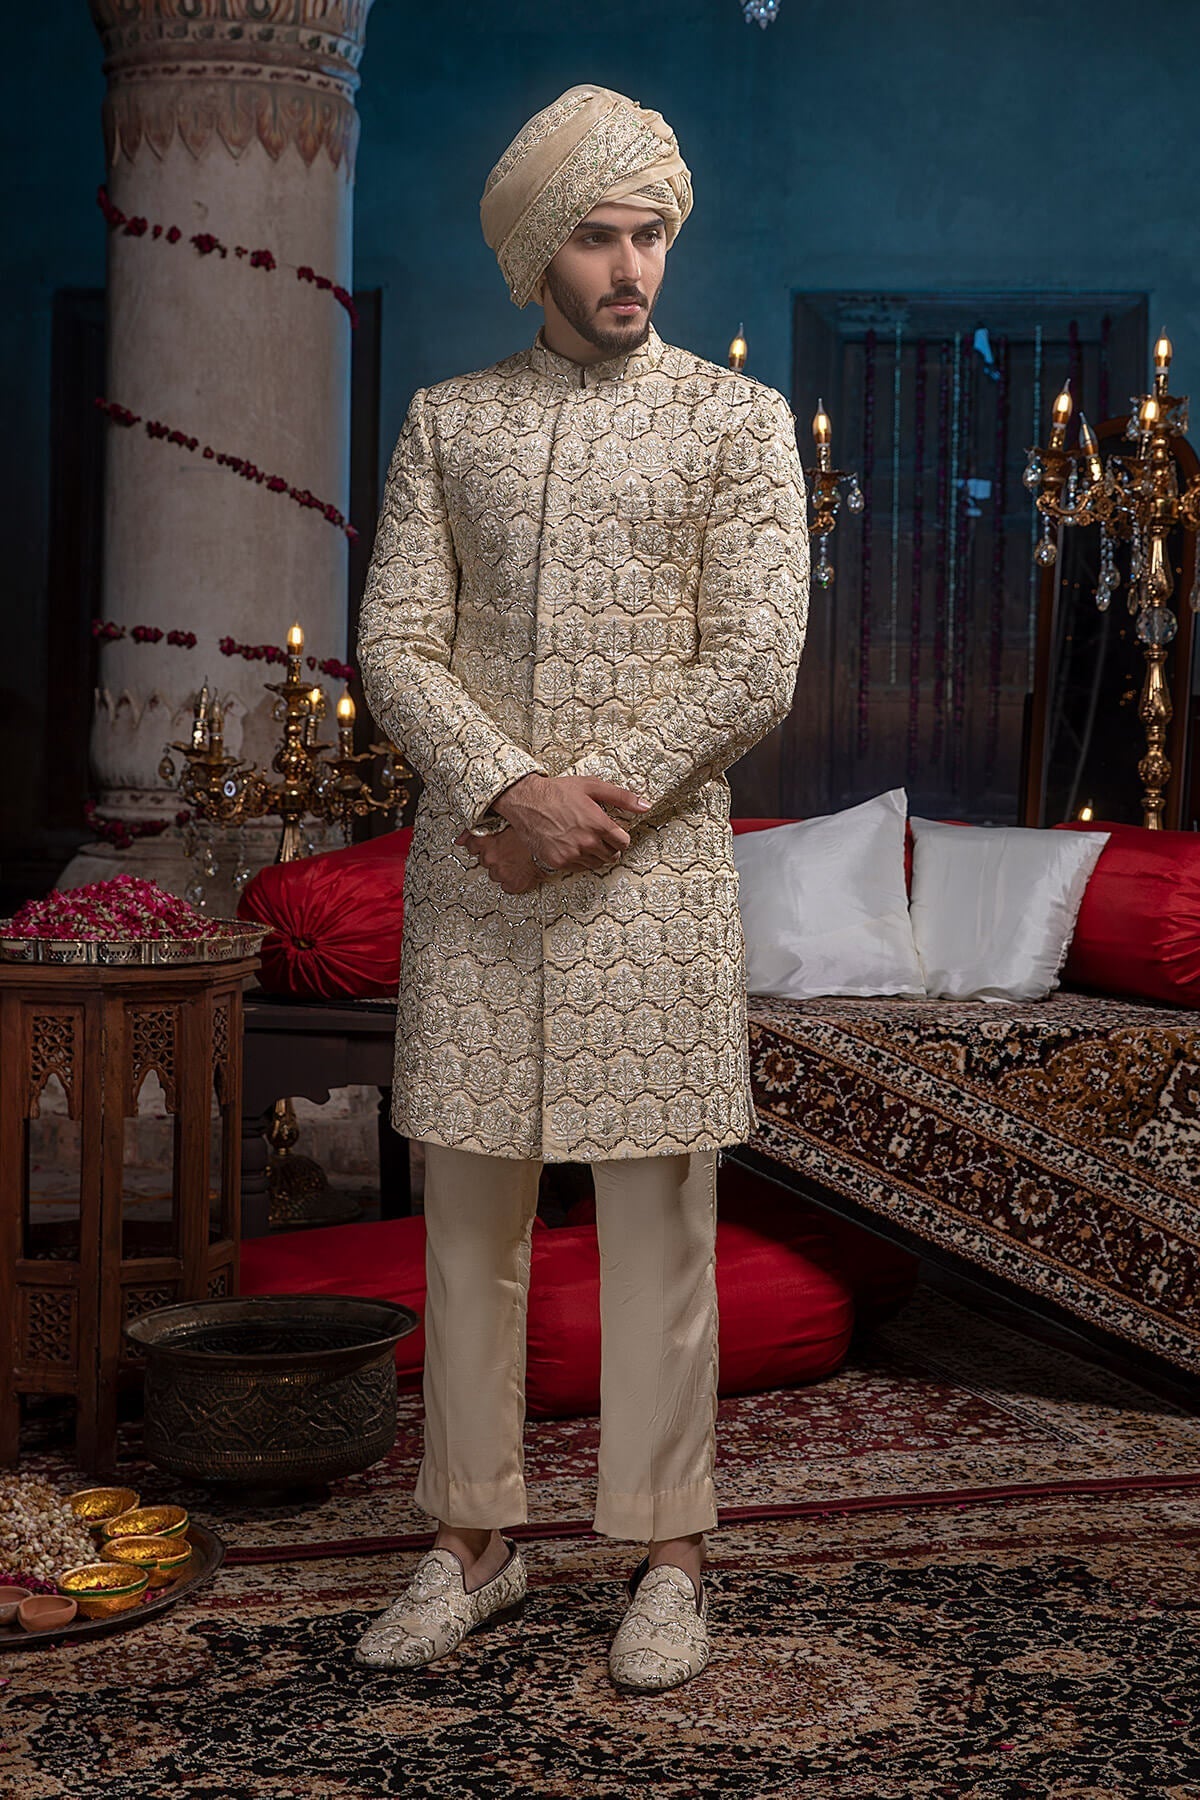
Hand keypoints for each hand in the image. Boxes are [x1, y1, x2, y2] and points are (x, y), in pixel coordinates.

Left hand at [452, 825, 545, 893]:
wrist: (553, 841)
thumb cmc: (532, 825)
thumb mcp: (503, 818)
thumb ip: (475, 829)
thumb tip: (458, 840)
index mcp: (484, 838)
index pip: (471, 845)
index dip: (482, 844)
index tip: (491, 843)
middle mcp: (489, 856)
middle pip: (485, 860)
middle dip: (495, 855)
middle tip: (510, 849)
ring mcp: (500, 871)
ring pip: (495, 873)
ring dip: (504, 867)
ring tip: (518, 858)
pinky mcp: (513, 883)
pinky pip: (508, 886)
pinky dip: (514, 881)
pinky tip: (522, 871)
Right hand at [491, 774, 648, 873]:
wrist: (526, 801)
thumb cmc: (558, 792)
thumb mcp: (592, 786)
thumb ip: (621, 797)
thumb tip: (645, 805)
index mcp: (598, 824)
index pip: (623, 842)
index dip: (620, 836)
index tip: (613, 832)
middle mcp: (587, 842)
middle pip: (612, 855)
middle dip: (610, 846)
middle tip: (599, 836)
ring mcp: (572, 854)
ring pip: (596, 864)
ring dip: (596, 854)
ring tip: (586, 840)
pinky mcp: (558, 862)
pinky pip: (579, 868)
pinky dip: (580, 860)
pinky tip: (573, 845)